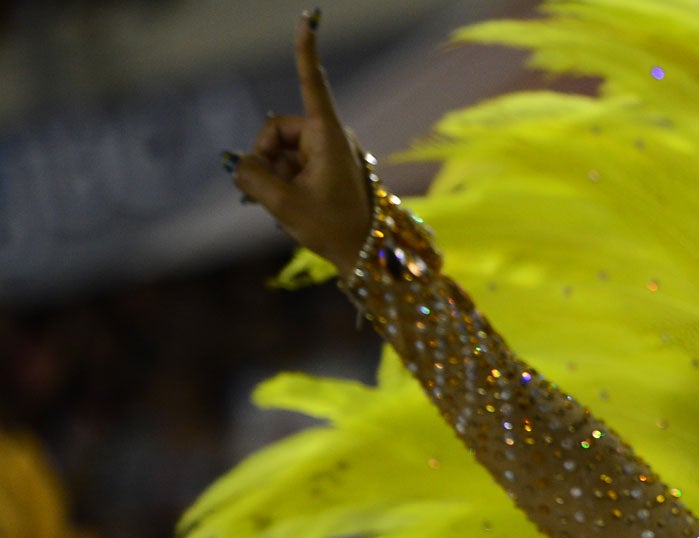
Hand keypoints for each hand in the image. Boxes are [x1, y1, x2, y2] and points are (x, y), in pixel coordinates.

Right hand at [228, 11, 372, 269]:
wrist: (368, 257)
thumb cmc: (334, 229)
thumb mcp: (284, 205)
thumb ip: (253, 178)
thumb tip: (236, 164)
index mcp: (329, 137)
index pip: (312, 84)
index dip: (305, 50)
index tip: (310, 16)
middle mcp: (331, 137)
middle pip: (277, 130)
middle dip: (266, 158)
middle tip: (271, 193)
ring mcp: (330, 152)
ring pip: (281, 150)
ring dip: (275, 174)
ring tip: (289, 205)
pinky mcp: (327, 167)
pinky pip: (292, 164)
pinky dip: (285, 181)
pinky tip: (291, 205)